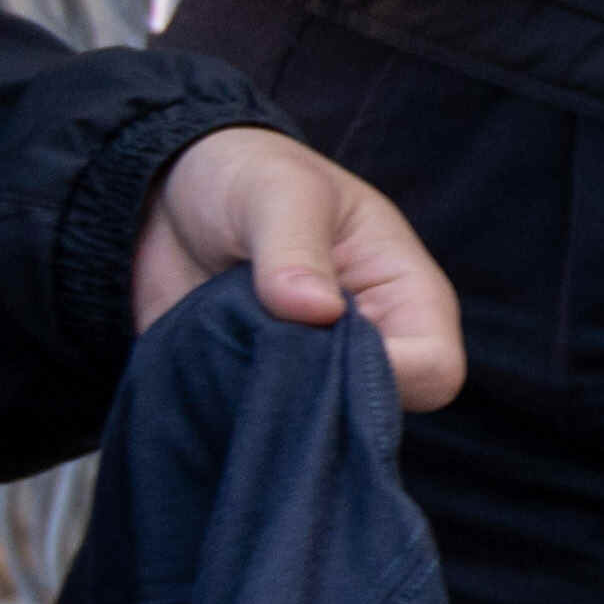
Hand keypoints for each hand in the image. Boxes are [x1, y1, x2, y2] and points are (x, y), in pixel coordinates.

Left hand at [130, 122, 462, 409]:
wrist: (169, 190)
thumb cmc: (250, 173)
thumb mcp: (279, 190)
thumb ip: (294, 248)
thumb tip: (313, 312)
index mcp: (404, 298)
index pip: (434, 370)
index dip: (391, 374)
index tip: (317, 340)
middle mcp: (366, 348)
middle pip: (371, 415)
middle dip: (314, 394)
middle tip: (253, 346)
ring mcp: (307, 376)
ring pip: (307, 430)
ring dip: (259, 401)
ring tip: (219, 347)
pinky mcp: (252, 392)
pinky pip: (248, 428)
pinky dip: (221, 411)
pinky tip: (197, 369)